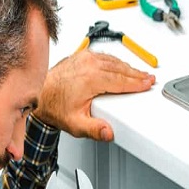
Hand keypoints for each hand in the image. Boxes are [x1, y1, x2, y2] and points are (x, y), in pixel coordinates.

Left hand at [34, 50, 155, 141]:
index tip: (148, 83)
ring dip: (128, 67)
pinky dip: (115, 61)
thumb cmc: (55, 107)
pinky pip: (104, 56)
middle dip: (136, 74)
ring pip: (113, 61)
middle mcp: (88, 65)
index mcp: (91, 79)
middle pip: (120, 68)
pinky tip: (121, 66)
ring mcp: (85, 58)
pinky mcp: (81, 55)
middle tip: (148, 78)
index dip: (137, 83)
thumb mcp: (76, 124)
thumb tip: (108, 133)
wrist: (39, 94)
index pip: (121, 80)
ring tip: (139, 73)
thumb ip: (94, 130)